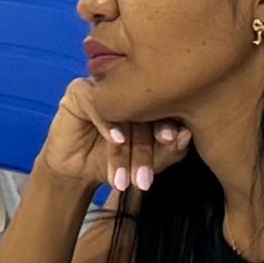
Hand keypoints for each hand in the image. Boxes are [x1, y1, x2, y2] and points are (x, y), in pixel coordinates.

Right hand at [33, 79, 189, 204]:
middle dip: (145, 148)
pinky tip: (115, 141)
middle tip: (146, 176)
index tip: (172, 141)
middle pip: (142, 110)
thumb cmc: (117, 162)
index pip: (164, 105)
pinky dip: (106, 123)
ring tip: (128, 176)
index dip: (170, 123)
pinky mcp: (79, 91)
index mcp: (151, 97)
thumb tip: (184, 136)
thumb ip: (169, 151)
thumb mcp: (149, 163)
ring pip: (119, 110)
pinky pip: (94, 101)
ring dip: (126, 147)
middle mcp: (129, 87)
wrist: (79, 172)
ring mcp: (105, 86)